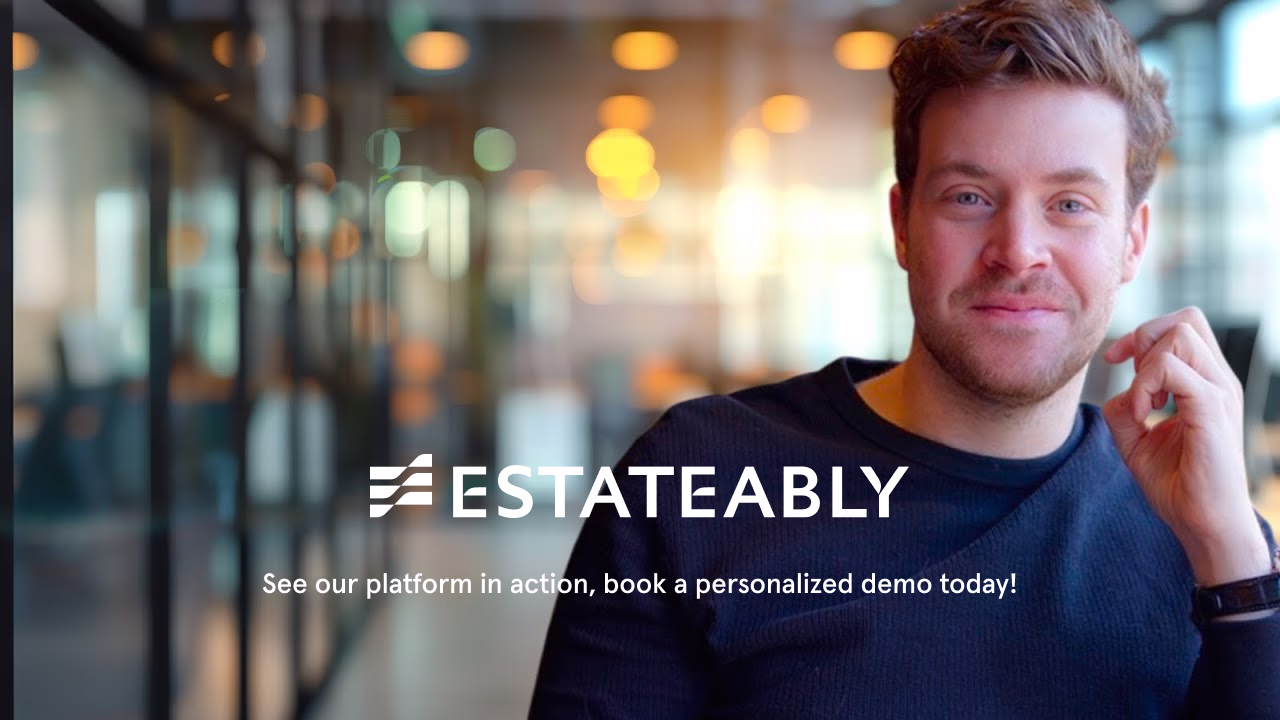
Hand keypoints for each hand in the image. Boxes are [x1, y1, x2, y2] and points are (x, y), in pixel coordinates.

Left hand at [1101, 307, 1270, 585]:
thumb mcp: (1136, 440)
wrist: (1204, 524)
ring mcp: (1219, 394)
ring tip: (1142, 403)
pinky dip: (1144, 387)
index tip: (1115, 361)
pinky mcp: (1211, 412)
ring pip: (1181, 336)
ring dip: (1145, 364)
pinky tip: (1140, 415)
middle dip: (1144, 336)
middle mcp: (1218, 382)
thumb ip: (1123, 409)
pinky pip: (1175, 372)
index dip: (1142, 334)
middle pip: (1186, 320)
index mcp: (1205, 383)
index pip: (1182, 327)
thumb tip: (1116, 390)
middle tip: (1129, 375)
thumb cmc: (1178, 485)